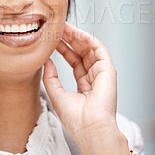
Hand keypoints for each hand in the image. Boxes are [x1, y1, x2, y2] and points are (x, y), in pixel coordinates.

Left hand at [43, 22, 128, 154]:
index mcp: (84, 85)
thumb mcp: (57, 94)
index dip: (64, 49)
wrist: (90, 127)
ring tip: (63, 27)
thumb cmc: (76, 119)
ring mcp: (102, 72)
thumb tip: (47, 61)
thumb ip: (51, 77)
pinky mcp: (108, 69)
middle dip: (69, 39)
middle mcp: (94, 77)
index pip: (74, 61)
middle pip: (82, 52)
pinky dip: (87, 38)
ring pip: (89, 48)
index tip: (53, 40)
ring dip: (76, 36)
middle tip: (57, 29)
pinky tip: (75, 33)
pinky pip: (98, 48)